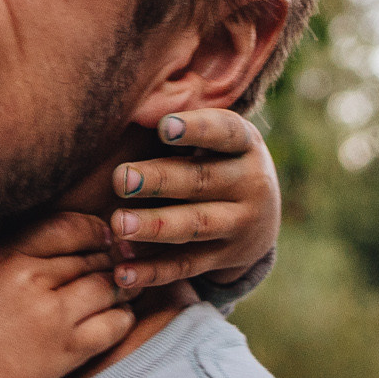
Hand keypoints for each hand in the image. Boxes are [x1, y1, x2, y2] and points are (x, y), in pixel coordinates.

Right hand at [0, 214, 134, 377]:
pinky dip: (123, 317)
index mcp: (4, 258)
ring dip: (120, 283)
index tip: (96, 233)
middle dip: (108, 254)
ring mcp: (56, 319)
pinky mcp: (68, 353)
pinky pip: (115, 326)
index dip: (90, 226)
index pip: (66, 226)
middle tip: (115, 258)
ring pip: (109, 286)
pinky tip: (116, 315)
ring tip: (120, 284)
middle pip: (93, 254)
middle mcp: (36, 282)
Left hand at [108, 107, 280, 294]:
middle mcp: (250, 183)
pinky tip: (122, 272)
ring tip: (118, 223)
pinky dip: (153, 271)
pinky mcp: (224, 257)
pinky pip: (186, 265)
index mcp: (245, 144)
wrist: (260, 213)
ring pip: (194, 225)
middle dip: (160, 181)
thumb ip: (180, 122)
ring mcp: (240, 224)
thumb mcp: (213, 136)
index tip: (164, 128)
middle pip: (202, 181)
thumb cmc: (216, 158)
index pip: (225, 132)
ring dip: (155, 226)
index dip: (196, 129)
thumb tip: (137, 105)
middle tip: (121, 179)